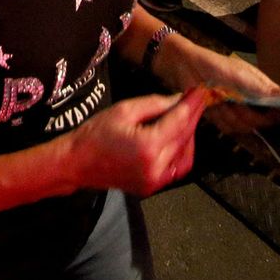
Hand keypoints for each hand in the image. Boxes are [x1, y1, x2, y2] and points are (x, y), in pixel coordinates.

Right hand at [65, 90, 206, 195]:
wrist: (77, 163)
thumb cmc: (96, 133)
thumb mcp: (124, 110)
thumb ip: (155, 104)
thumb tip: (179, 100)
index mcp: (148, 146)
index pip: (179, 121)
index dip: (192, 104)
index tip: (201, 91)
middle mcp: (156, 167)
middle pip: (185, 138)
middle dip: (193, 117)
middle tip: (197, 100)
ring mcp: (155, 182)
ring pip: (186, 156)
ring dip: (189, 136)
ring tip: (185, 118)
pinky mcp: (152, 188)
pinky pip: (176, 169)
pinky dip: (181, 153)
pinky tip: (177, 139)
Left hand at [172, 50, 279, 134]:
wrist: (187, 67)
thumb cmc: (215, 64)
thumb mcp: (239, 74)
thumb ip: (261, 88)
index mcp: (259, 87)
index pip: (277, 105)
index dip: (278, 112)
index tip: (276, 114)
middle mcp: (251, 101)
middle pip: (260, 121)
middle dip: (248, 115)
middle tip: (235, 101)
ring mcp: (236, 110)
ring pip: (243, 126)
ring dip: (231, 115)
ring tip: (220, 99)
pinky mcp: (222, 118)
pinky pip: (227, 127)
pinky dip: (220, 118)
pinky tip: (213, 105)